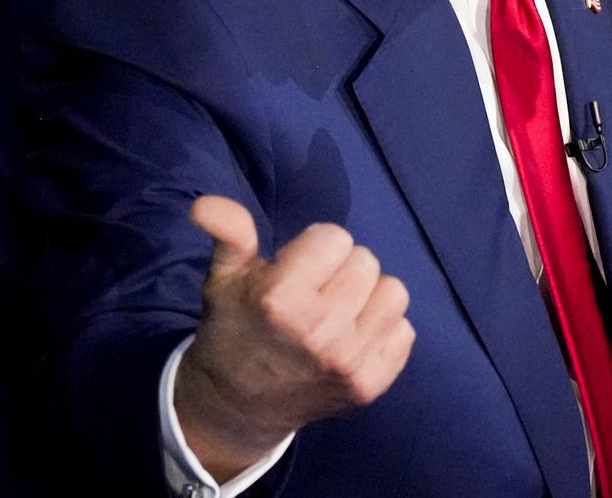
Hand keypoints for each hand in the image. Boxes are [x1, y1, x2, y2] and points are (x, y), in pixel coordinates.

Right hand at [174, 195, 415, 480]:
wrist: (237, 407)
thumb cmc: (235, 330)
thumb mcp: (224, 279)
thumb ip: (228, 234)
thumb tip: (206, 203)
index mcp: (280, 298)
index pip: (336, 237)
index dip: (315, 249)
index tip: (296, 271)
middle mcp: (320, 330)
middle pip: (366, 261)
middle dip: (341, 271)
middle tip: (316, 293)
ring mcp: (349, 361)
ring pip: (393, 292)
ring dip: (368, 298)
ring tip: (338, 313)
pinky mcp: (371, 384)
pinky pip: (404, 331)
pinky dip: (383, 332)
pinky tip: (352, 340)